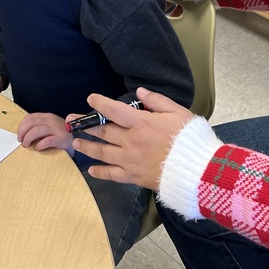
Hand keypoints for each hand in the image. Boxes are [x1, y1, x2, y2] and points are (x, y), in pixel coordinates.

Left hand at [17, 113, 74, 152]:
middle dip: (22, 132)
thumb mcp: (50, 127)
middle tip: (21, 141)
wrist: (78, 140)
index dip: (21, 127)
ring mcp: (56, 128)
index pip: (29, 117)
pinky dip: (39, 145)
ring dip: (28, 138)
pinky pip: (47, 140)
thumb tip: (23, 135)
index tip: (19, 135)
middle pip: (30, 123)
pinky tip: (38, 148)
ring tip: (27, 145)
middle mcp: (51, 120)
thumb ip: (39, 127)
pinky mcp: (61, 138)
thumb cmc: (61, 136)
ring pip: (36, 130)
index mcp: (47, 117)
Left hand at [71, 88, 194, 189]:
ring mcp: (129, 160)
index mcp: (141, 123)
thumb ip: (157, 101)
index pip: (114, 110)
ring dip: (87, 146)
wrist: (197, 169)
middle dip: (86, 124)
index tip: (90, 99)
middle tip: (71, 120)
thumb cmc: (190, 138)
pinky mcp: (132, 176)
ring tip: (76, 142)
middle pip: (103, 130)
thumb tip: (140, 92)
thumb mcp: (178, 112)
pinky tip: (91, 170)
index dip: (100, 103)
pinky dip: (99, 172)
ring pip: (102, 152)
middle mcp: (130, 141)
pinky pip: (111, 174)